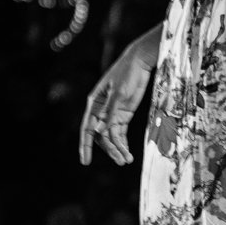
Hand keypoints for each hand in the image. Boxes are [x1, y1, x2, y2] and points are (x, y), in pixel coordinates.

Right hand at [79, 38, 155, 165]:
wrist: (140, 62)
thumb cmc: (126, 73)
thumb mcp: (119, 93)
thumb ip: (109, 113)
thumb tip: (98, 131)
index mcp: (94, 104)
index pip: (86, 128)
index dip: (85, 146)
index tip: (85, 161)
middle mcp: (101, 110)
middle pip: (101, 136)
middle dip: (110, 149)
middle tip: (121, 161)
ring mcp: (112, 112)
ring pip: (112, 136)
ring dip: (119, 148)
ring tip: (127, 160)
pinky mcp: (123, 113)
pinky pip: (121, 132)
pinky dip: (123, 142)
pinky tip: (127, 152)